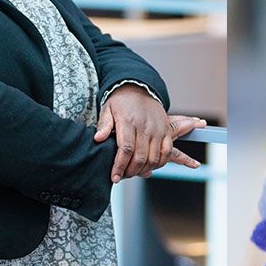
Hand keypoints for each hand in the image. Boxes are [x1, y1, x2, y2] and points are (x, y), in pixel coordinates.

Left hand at [94, 86, 208, 182]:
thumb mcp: (107, 109)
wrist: (140, 89)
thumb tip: (98, 138)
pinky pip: (167, 152)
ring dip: (143, 170)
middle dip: (130, 171)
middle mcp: (146, 126)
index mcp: (129, 121)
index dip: (120, 166)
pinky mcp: (166, 131)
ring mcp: (158, 129)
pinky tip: (149, 167)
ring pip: (154, 158)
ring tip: (133, 173)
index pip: (126, 149)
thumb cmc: (121, 101)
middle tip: (121, 177)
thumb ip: (103, 125)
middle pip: (140, 157)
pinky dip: (159, 163)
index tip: (114, 177)